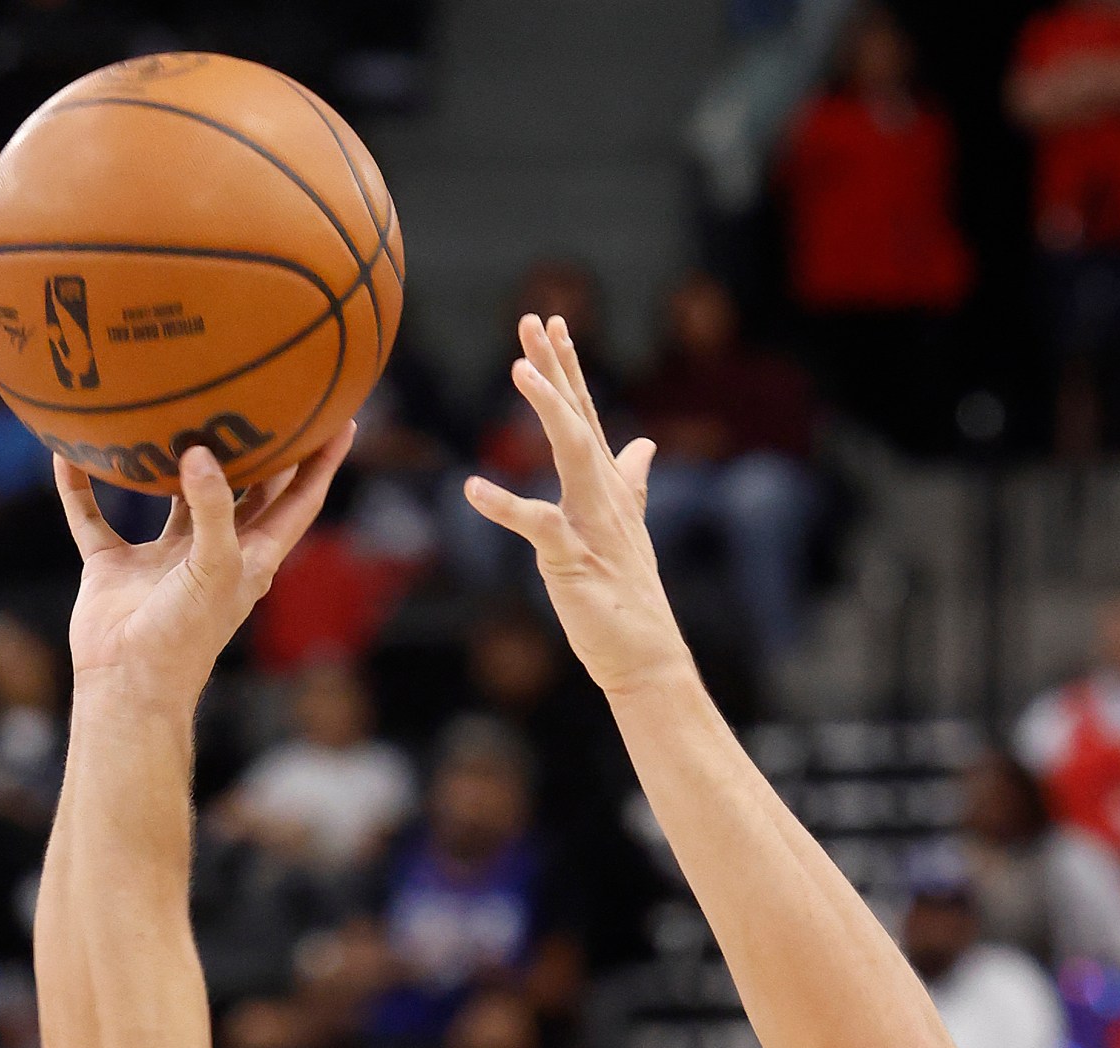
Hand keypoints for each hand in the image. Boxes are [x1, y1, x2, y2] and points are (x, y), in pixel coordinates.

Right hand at [56, 428, 354, 707]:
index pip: (298, 501)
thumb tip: (199, 454)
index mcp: (251, 557)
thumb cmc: (184, 638)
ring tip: (174, 402)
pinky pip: (92, 515)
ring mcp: (163, 558)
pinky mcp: (115, 565)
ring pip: (170, 495)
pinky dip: (79, 487)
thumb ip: (212, 511)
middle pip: (244, 488)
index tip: (341, 418)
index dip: (320, 462)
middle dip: (257, 447)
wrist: (129, 685)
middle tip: (264, 393)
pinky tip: (67, 450)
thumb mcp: (212, 570)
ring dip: (170, 457)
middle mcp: (212, 551)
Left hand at [463, 316, 684, 698]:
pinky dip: (505, 507)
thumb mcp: (629, 529)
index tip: (552, 323)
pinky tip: (473, 490)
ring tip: (519, 370)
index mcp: (609, 487)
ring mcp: (591, 525)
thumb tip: (643, 446)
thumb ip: (632, 482)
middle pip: (579, 417)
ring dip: (548, 408)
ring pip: (572, 452)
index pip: (587, 415)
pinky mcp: (573, 559)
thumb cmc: (628, 595)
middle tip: (533, 320)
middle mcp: (604, 496)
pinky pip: (538, 525)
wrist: (646, 655)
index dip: (569, 369)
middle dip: (556, 368)